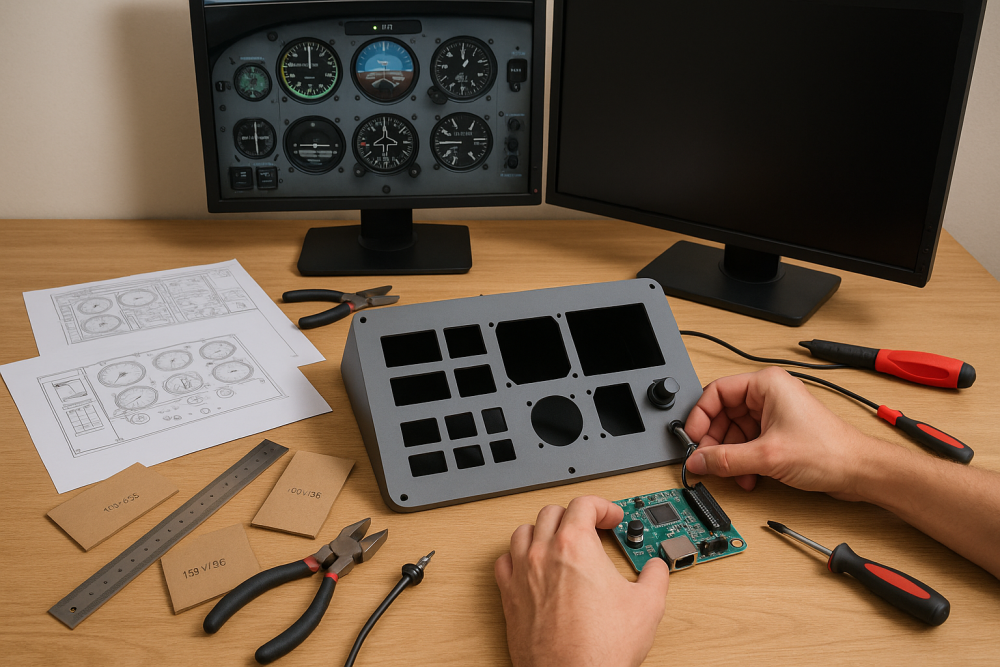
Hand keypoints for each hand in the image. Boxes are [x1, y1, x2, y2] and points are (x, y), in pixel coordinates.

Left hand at [494, 496, 668, 666]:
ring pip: (524, 531)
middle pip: (553, 512)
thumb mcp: (647, 606)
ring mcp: (522, 574)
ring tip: (559, 540)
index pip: (584, 504)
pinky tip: (529, 564)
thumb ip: (655, 576)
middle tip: (591, 528)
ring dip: (543, 530)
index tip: (611, 517)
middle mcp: (543, 554)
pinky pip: (504, 561)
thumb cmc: (600, 649)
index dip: (603, 506)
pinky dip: (517, 556)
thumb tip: (656, 568)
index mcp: (575, 546)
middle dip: (575, 516)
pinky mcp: (510, 596)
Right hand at [683, 367, 881, 500]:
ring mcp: (774, 415)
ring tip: (731, 473)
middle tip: (706, 460)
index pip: (717, 392)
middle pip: (723, 414)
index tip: (691, 438)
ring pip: (734, 432)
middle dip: (714, 441)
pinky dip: (743, 461)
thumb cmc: (830, 451)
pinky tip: (747, 476)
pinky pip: (748, 443)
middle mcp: (769, 395)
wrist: (859, 471)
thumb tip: (697, 462)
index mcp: (766, 384)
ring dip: (729, 456)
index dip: (700, 416)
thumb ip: (725, 459)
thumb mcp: (767, 456)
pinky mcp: (778, 434)